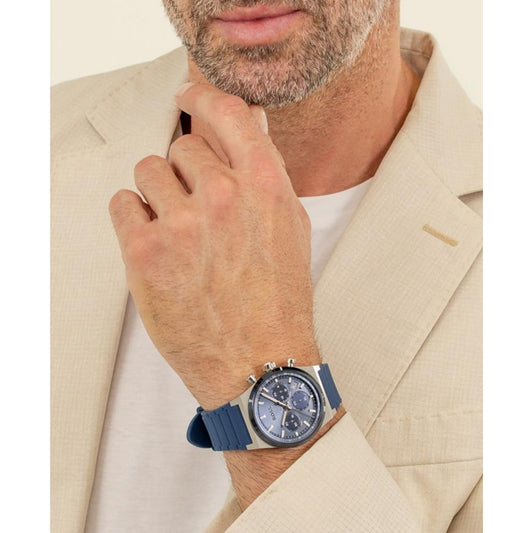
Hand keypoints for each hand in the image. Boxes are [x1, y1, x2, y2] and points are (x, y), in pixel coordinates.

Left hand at [109, 82, 319, 409]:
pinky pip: (122, 202)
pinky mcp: (145, 252)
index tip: (187, 97)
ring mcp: (182, 224)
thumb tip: (247, 124)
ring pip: (149, 170)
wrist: (257, 361)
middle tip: (197, 212)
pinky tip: (157, 247)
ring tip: (179, 234)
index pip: (225, 111)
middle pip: (181, 145)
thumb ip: (264, 172)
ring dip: (159, 195)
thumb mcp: (289, 228)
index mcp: (265, 186)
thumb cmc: (277, 299)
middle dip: (186, 172)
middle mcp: (223, 196)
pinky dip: (134, 219)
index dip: (202, 98)